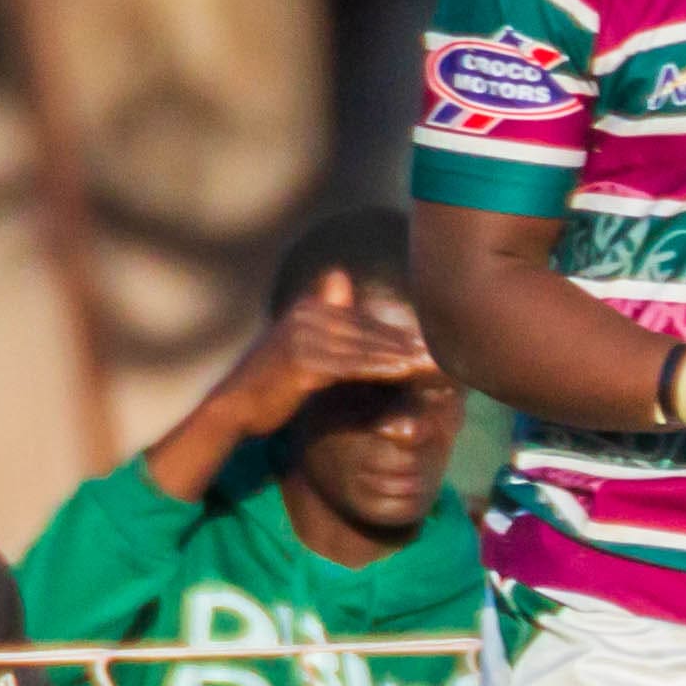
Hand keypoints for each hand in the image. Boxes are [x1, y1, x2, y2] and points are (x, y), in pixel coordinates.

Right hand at [204, 277, 440, 443]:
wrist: (234, 407)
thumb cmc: (272, 383)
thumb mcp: (301, 347)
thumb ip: (326, 321)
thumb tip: (339, 278)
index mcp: (313, 308)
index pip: (370, 323)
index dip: (404, 338)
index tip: (438, 348)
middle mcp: (309, 314)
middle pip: (374, 332)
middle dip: (412, 347)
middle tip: (451, 357)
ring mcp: (305, 335)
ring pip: (369, 348)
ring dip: (407, 358)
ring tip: (441, 367)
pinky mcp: (303, 361)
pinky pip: (353, 366)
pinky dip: (384, 370)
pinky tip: (410, 375)